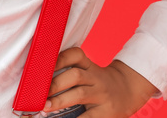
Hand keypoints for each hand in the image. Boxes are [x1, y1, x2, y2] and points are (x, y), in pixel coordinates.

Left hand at [42, 47, 158, 116]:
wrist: (130, 91)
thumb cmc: (100, 84)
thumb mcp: (90, 72)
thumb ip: (70, 73)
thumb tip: (39, 84)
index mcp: (89, 66)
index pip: (75, 55)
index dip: (59, 58)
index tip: (42, 65)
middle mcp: (96, 78)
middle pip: (75, 75)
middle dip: (55, 83)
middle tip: (37, 92)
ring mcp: (101, 94)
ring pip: (80, 93)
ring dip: (60, 100)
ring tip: (44, 106)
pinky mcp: (105, 112)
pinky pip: (88, 117)